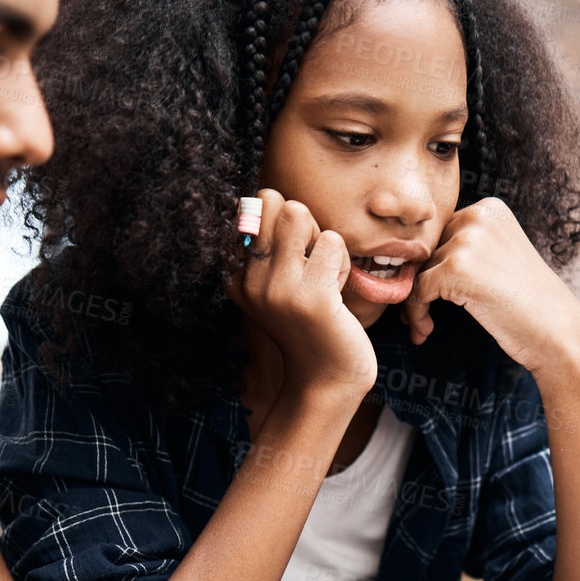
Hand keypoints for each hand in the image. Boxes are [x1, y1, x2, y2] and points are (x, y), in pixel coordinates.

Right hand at [230, 188, 374, 399]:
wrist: (326, 381)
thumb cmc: (312, 328)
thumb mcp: (280, 288)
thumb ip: (274, 250)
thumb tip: (273, 198)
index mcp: (237, 277)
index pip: (251, 207)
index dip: (283, 223)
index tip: (293, 261)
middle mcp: (249, 280)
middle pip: (272, 200)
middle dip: (302, 222)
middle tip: (312, 262)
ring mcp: (277, 289)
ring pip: (298, 213)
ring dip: (321, 239)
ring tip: (324, 276)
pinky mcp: (310, 296)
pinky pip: (331, 241)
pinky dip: (342, 262)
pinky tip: (336, 294)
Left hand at [404, 198, 579, 377]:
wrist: (558, 331)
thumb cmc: (529, 303)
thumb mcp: (499, 256)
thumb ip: (466, 248)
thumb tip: (411, 257)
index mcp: (489, 209)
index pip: (441, 234)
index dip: (431, 268)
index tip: (430, 296)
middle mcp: (477, 216)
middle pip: (427, 252)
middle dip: (420, 286)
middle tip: (421, 317)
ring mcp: (467, 241)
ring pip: (418, 272)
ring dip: (416, 305)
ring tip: (424, 329)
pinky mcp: (456, 268)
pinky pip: (417, 291)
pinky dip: (416, 314)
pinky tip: (425, 331)